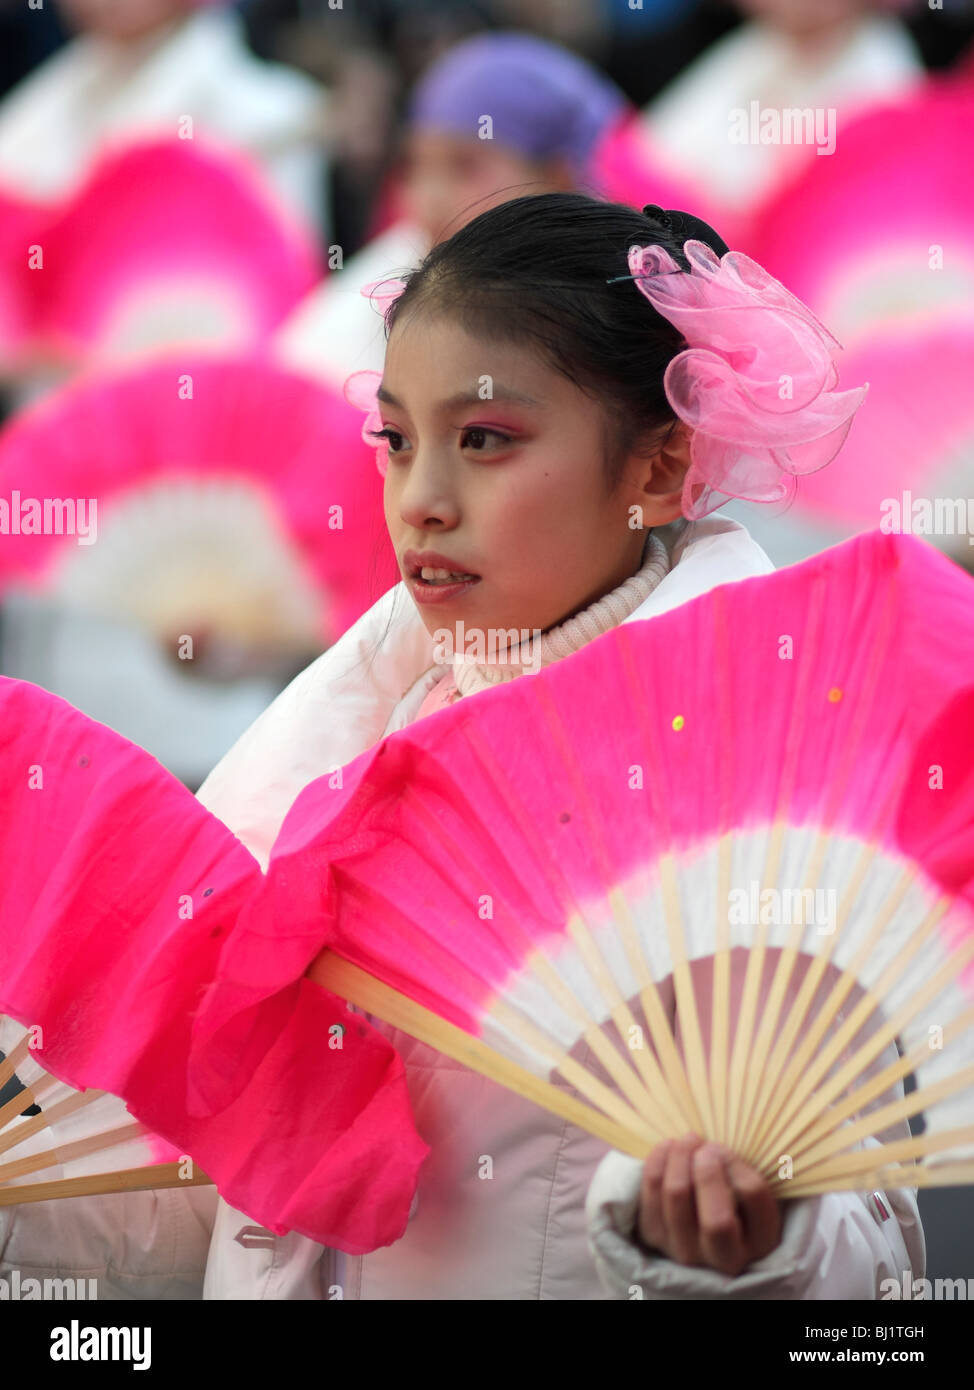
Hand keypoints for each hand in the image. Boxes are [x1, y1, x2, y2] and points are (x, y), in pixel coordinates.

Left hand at [637, 1133, 782, 1276]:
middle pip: (717, 1218)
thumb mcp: (751, 1193)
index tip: (724, 1149)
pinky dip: (659, 1161)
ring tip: (690, 1140)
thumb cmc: (735, 1201)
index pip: (752, 1197)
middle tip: (706, 1146)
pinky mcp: (655, 1237)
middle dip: (708, 1170)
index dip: (735, 1163)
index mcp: (761, 1243)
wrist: (699, 1230)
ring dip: (681, 1157)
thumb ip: (742, 1173)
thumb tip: (713, 1150)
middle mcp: (725, 1258)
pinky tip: (669, 1146)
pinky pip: (651, 1193)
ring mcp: (687, 1251)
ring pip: (677, 1196)